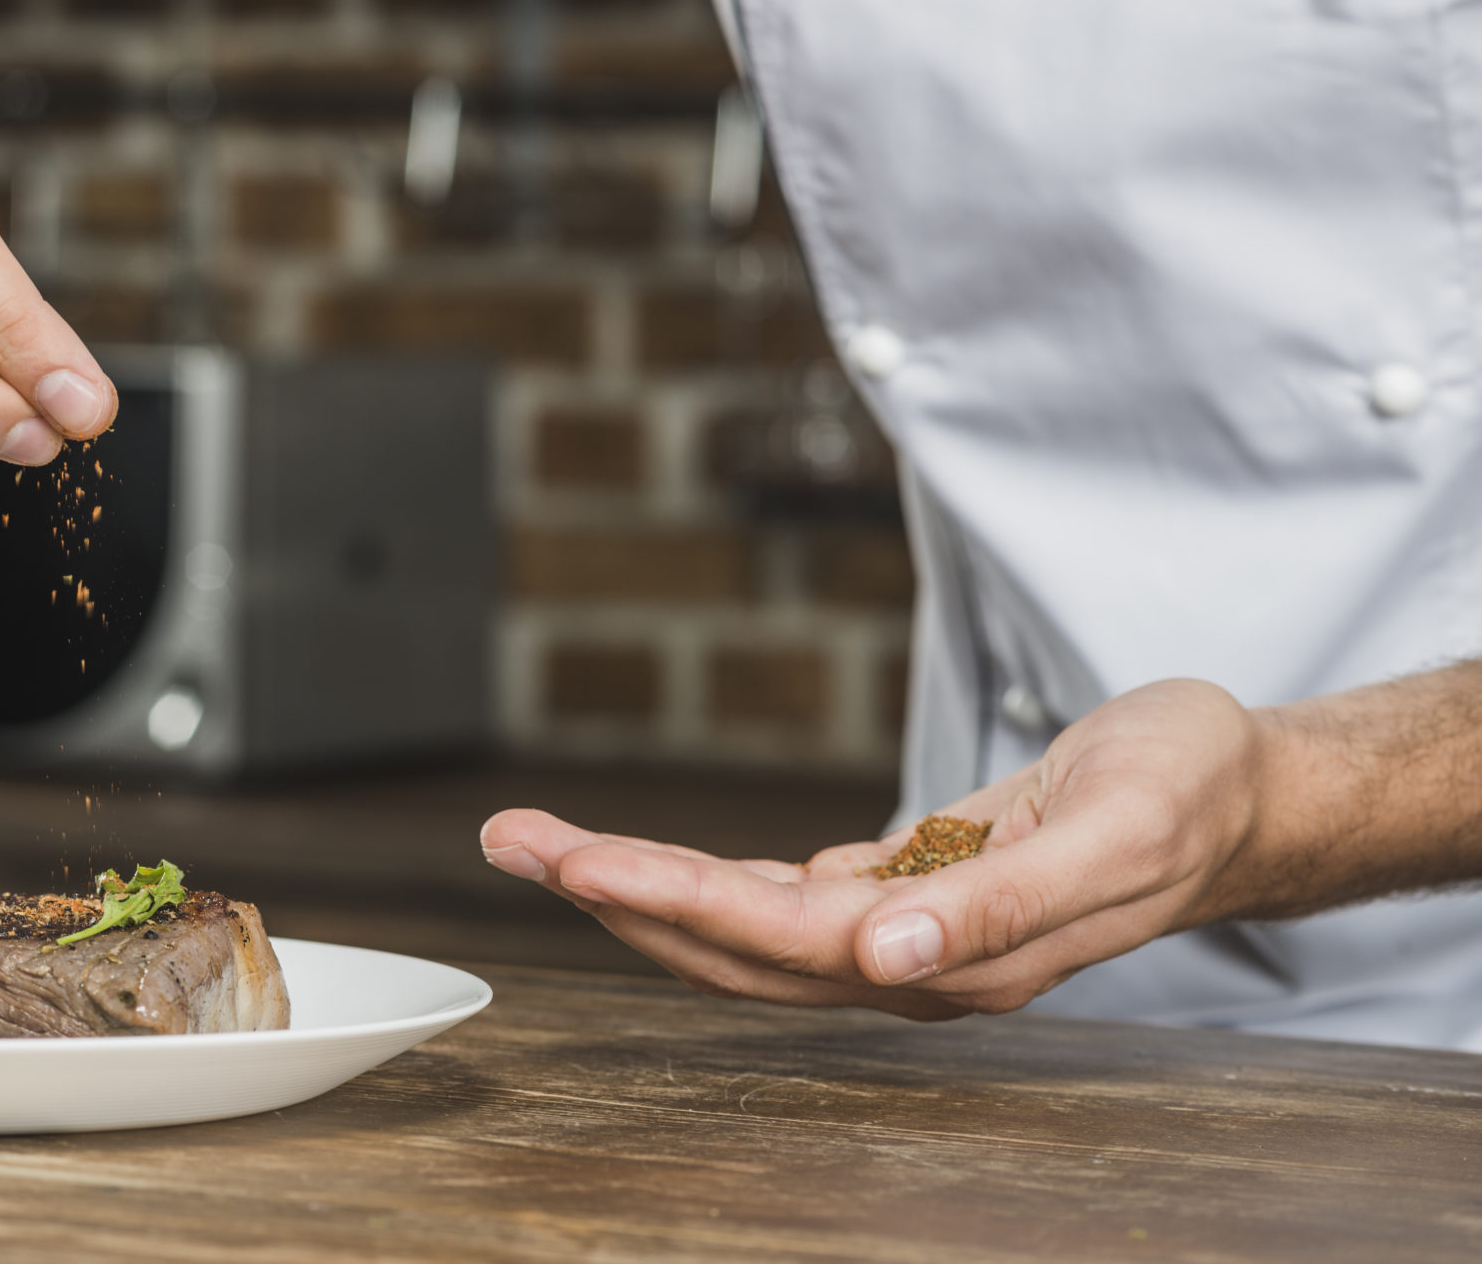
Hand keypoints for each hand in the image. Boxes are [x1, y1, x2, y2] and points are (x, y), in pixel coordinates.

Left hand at [479, 679, 1266, 1018]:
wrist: (1242, 790)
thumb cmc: (1186, 794)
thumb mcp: (1110, 832)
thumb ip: (997, 902)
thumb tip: (881, 955)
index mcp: (953, 959)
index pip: (775, 938)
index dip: (669, 899)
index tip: (574, 860)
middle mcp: (912, 961)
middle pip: (730, 943)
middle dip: (615, 893)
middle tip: (509, 841)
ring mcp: (905, 934)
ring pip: (743, 923)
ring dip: (641, 884)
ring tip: (542, 842)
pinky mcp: (909, 892)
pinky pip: (783, 899)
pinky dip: (707, 879)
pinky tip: (649, 865)